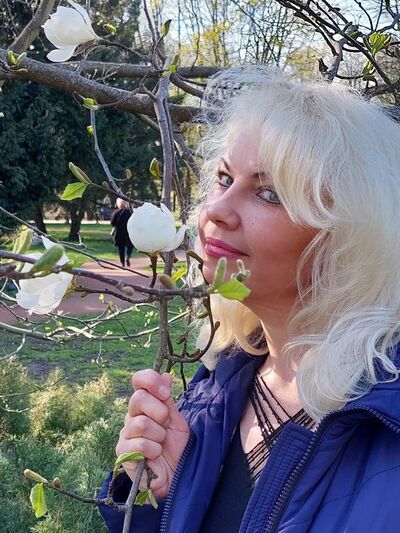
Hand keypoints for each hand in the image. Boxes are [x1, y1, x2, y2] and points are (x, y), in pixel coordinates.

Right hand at [116, 369, 189, 498]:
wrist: (175, 474)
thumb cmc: (175, 446)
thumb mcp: (176, 419)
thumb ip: (168, 399)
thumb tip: (165, 374)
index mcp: (145, 403)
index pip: (139, 380)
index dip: (151, 381)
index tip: (165, 392)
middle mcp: (132, 415)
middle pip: (138, 398)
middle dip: (160, 412)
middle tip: (166, 424)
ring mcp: (125, 433)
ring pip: (141, 423)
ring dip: (159, 435)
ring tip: (161, 443)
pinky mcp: (122, 452)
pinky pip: (139, 444)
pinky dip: (154, 450)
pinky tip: (155, 455)